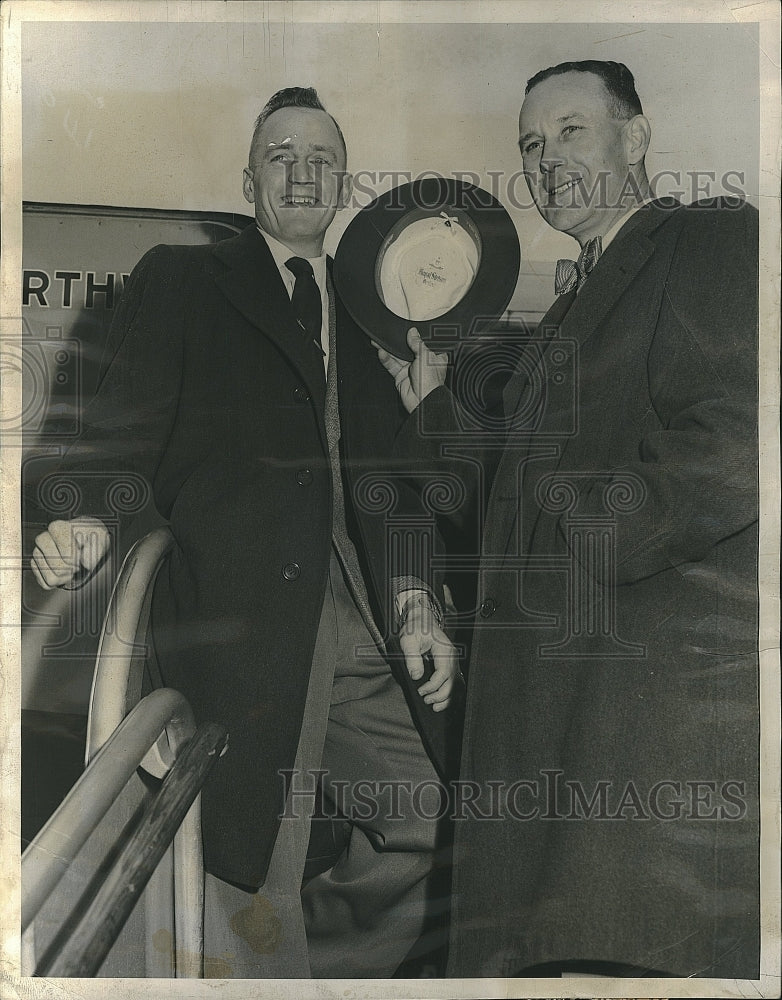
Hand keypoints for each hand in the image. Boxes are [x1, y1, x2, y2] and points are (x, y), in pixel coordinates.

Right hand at [31, 517, 109, 589]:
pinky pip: (45, 584)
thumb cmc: (92, 539)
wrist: (86, 544)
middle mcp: (43, 539)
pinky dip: (59, 582)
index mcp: (58, 528)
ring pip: (51, 578)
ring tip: (72, 567)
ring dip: (66, 576)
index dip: (77, 556)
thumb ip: (95, 548)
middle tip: (79, 562)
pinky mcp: (36, 567)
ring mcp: (37, 553)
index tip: (82, 553)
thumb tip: (84, 560)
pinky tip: (64, 573)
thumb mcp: (101, 539)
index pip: (66, 550)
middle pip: (57, 565)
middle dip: (72, 568)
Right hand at [375, 327, 447, 413]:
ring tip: (378, 341)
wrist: (422, 401)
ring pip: (398, 356)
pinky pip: (392, 365)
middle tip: (390, 333)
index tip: (409, 328)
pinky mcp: (401, 376)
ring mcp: (410, 369)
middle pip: (409, 349)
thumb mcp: (425, 356)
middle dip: (399, 342)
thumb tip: (413, 332)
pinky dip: (386, 359)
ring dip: (389, 349)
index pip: (425, 343)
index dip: (417, 336)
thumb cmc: (430, 382)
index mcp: (434, 357)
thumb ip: (417, 343)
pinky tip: (381, 352)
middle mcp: (422, 363)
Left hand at [398, 597, 461, 711]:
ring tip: (434, 706)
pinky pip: (455, 683)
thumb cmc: (415, 629)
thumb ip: (412, 659)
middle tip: (426, 700)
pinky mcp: (451, 666)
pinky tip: (442, 701)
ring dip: (447, 698)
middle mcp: (452, 657)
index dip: (432, 686)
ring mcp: (453, 662)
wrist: (421, 620)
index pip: (443, 673)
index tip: (420, 691)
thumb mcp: (408, 641)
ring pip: (457, 685)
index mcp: (444, 650)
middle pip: (453, 682)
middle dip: (440, 695)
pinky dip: (450, 694)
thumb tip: (416, 676)